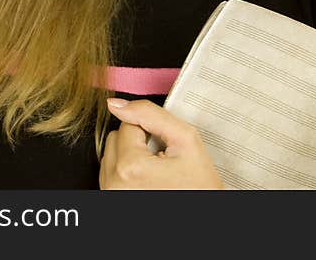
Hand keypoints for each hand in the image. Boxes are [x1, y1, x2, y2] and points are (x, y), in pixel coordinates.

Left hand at [99, 98, 224, 189]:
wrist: (205, 211)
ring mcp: (110, 194)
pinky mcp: (110, 199)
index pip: (128, 124)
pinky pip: (110, 173)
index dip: (151, 131)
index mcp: (130, 167)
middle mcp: (114, 184)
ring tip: (155, 171)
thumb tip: (117, 104)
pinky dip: (127, 172)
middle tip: (162, 159)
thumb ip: (150, 114)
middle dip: (138, 143)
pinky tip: (147, 180)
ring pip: (111, 154)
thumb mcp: (185, 139)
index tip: (165, 148)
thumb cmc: (198, 185)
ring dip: (131, 157)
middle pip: (115, 138)